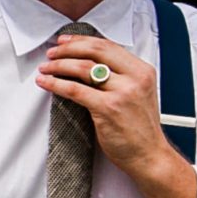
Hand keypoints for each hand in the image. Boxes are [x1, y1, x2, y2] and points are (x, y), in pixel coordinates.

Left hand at [39, 35, 175, 184]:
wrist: (150, 156)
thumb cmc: (141, 130)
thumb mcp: (138, 94)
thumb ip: (120, 78)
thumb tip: (89, 64)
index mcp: (142, 71)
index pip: (108, 45)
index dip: (82, 41)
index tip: (66, 41)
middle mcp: (135, 78)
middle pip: (95, 51)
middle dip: (68, 49)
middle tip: (52, 52)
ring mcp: (122, 92)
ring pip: (83, 68)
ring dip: (59, 65)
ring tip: (46, 68)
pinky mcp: (108, 108)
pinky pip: (75, 90)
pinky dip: (56, 84)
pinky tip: (47, 82)